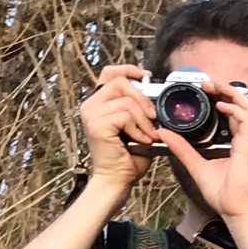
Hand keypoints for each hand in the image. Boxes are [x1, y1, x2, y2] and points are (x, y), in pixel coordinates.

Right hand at [78, 65, 157, 190]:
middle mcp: (91, 105)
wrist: (117, 179)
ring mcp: (91, 114)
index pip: (110, 73)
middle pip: (120, 82)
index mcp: (99, 102)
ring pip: (126, 101)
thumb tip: (157, 93)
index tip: (147, 76)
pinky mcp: (96, 124)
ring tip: (148, 135)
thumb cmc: (129, 156)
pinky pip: (125, 116)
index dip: (129, 69)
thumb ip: (140, 108)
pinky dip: (139, 129)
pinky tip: (141, 141)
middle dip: (143, 99)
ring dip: (144, 120)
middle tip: (154, 117)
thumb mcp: (138, 126)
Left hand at [156, 80, 247, 225]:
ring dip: (231, 93)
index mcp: (241, 143)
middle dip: (226, 90)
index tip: (205, 92)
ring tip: (212, 86)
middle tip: (206, 83)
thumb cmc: (224, 195)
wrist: (237, 211)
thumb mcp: (197, 166)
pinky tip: (219, 104)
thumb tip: (164, 133)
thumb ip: (183, 148)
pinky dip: (234, 108)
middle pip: (244, 104)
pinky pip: (247, 118)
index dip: (222, 99)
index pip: (235, 113)